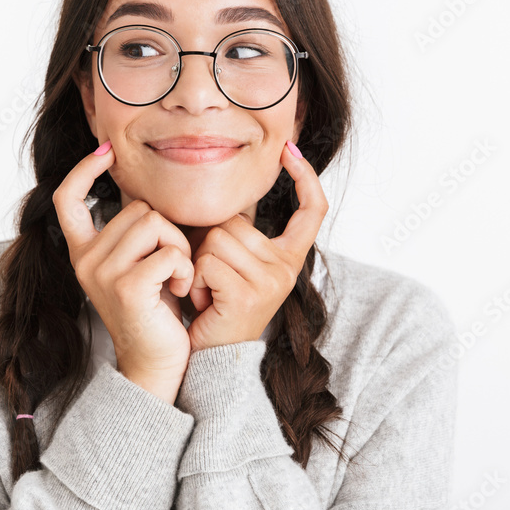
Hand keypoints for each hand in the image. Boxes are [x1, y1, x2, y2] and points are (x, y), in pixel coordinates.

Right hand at [52, 141, 195, 398]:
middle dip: (166, 231)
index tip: (105, 151)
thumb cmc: (155, 311)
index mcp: (83, 252)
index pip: (67, 199)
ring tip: (175, 277)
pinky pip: (168, 252)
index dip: (82, 170)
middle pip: (137, 208)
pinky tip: (180, 291)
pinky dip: (183, 268)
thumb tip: (142, 190)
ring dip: (178, 248)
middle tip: (171, 266)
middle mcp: (85, 260)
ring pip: (154, 224)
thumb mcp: (136, 264)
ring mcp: (102, 273)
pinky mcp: (126, 287)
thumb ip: (133, 232)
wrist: (156, 363)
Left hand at [185, 141, 327, 351]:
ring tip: (208, 291)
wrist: (213, 360)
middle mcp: (287, 267)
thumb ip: (237, 232)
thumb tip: (226, 187)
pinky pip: (207, 261)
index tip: (290, 150)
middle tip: (213, 280)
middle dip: (210, 243)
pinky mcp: (249, 294)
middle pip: (235, 221)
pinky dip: (196, 279)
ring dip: (200, 263)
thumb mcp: (236, 265)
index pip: (312, 211)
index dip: (305, 178)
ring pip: (217, 238)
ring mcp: (271, 281)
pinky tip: (204, 301)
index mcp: (288, 258)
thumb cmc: (218, 308)